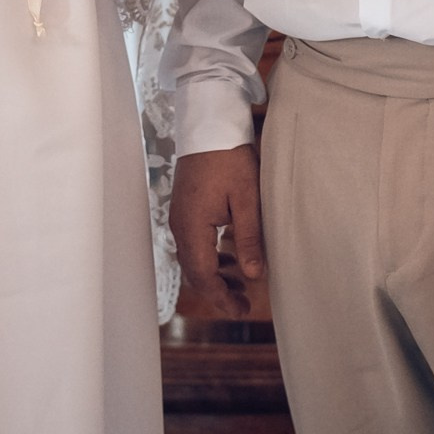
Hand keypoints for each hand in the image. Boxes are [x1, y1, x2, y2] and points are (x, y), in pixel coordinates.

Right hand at [170, 144, 265, 317]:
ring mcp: (180, 216)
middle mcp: (180, 225)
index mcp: (193, 226)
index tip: (241, 310)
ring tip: (241, 281)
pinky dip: (210, 255)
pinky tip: (229, 255)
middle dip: (218, 290)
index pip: (203, 275)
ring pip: (194, 258)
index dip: (221, 297)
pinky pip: (194, 242)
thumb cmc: (230, 157)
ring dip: (215, 273)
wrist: (209, 124)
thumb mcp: (246, 198)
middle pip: (195, 271)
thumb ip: (249, 238)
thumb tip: (253, 275)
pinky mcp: (185, 208)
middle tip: (244, 303)